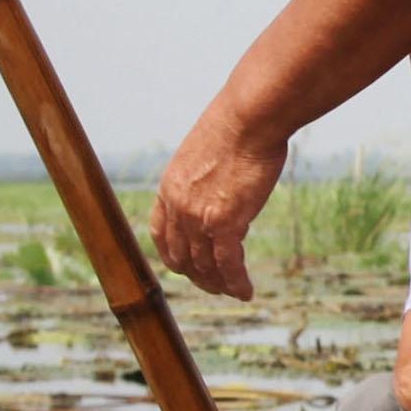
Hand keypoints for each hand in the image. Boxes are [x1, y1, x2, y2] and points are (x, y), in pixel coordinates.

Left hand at [151, 103, 286, 301]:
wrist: (248, 119)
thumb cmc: (237, 128)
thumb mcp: (208, 155)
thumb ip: (206, 180)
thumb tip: (223, 193)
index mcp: (169, 187)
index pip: (162, 234)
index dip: (174, 256)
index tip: (187, 266)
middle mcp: (178, 206)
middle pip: (182, 256)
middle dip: (197, 276)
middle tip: (214, 285)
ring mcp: (199, 217)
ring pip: (204, 266)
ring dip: (218, 284)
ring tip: (233, 292)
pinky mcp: (225, 223)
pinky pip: (228, 264)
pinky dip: (236, 283)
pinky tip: (246, 291)